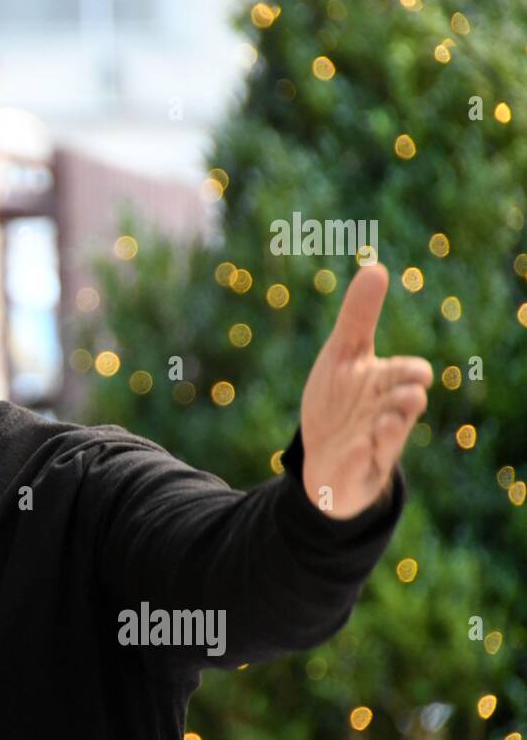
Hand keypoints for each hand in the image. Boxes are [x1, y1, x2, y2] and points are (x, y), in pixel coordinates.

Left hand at [299, 264, 432, 518]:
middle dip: (407, 400)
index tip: (416, 373)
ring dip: (389, 430)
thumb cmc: (339, 402)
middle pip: (407, 405)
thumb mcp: (342, 356)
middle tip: (408, 395)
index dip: (411, 373)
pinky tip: (352, 449)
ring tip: (383, 422)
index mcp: (386, 384)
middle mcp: (387, 414)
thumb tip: (376, 266)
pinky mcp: (357, 472)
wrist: (323, 458)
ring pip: (391, 439)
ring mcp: (374, 445)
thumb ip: (358, 316)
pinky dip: (358, 458)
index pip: (409, 374)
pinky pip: (361, 468)